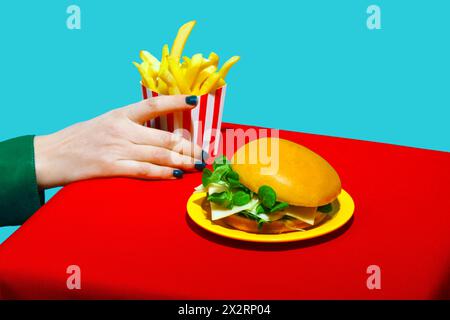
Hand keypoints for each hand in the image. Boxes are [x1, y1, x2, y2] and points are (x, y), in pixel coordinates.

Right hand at [34, 95, 203, 188]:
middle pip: (164, 138)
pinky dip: (163, 174)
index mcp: (120, 114)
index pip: (153, 104)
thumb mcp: (105, 123)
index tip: (195, 101)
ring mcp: (116, 148)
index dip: (176, 101)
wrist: (49, 156)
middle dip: (189, 147)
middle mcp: (121, 129)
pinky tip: (176, 176)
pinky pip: (144, 171)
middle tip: (205, 154)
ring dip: (183, 161)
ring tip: (198, 165)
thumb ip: (130, 126)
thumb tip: (160, 135)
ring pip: (159, 155)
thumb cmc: (79, 139)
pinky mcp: (110, 167)